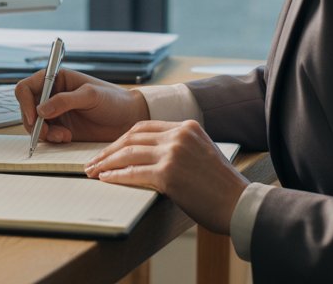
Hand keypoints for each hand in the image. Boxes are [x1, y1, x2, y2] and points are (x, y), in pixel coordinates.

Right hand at [13, 68, 149, 142]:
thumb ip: (64, 101)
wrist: (128, 119)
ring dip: (44, 133)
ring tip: (64, 136)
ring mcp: (55, 112)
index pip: (27, 87)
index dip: (26, 102)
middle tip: (47, 133)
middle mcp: (52, 95)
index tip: (34, 117)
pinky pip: (45, 135)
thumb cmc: (114, 100)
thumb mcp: (90, 96)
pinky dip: (52, 139)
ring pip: (34, 124)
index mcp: (56, 79)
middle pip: (27, 108)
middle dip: (34, 123)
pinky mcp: (60, 128)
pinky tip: (67, 137)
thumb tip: (41, 110)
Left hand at [84, 120, 249, 231]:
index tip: (109, 150)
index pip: (144, 127)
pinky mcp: (169, 174)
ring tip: (92, 171)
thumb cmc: (222, 187)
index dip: (122, 139)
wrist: (240, 205)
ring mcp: (173, 153)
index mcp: (188, 126)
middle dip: (109, 150)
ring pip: (128, 153)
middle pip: (132, 137)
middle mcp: (179, 135)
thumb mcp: (202, 153)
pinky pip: (133, 173)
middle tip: (93, 161)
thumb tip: (149, 156)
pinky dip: (115, 176)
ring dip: (106, 163)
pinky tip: (106, 179)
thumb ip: (180, 147)